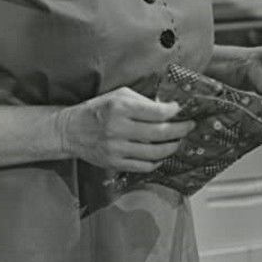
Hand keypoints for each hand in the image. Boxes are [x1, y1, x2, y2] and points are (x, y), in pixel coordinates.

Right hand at [55, 87, 193, 171]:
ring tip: (178, 141)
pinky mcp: (115, 163)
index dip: (174, 112)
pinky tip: (162, 155)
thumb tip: (167, 108)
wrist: (71, 131)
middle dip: (180, 130)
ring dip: (172, 147)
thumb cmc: (97, 110)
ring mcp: (116, 148)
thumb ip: (143, 101)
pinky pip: (144, 166)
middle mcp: (119, 129)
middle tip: (190, 126)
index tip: (180, 110)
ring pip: (155, 152)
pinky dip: (157, 161)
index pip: (157, 112)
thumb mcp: (119, 96)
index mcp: (121, 108)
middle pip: (160, 133)